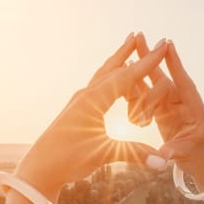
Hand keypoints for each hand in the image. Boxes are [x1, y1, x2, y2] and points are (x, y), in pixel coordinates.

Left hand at [14, 33, 167, 199]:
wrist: (39, 169)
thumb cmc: (68, 159)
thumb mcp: (103, 154)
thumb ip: (135, 153)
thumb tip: (163, 160)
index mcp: (93, 100)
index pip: (126, 76)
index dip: (147, 63)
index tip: (162, 47)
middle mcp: (86, 96)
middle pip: (112, 68)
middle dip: (127, 52)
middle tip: (139, 34)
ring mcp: (79, 102)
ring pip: (103, 75)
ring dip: (117, 61)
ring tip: (126, 49)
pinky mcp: (76, 110)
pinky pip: (97, 86)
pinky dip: (109, 77)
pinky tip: (110, 80)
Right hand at [132, 33, 203, 186]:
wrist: (196, 161)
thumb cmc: (197, 156)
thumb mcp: (187, 153)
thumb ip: (175, 151)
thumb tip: (163, 154)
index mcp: (195, 110)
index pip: (185, 85)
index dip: (176, 66)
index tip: (169, 46)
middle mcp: (182, 102)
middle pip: (166, 78)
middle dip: (154, 58)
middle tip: (141, 36)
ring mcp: (171, 105)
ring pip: (154, 83)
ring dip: (143, 67)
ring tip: (131, 47)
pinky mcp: (161, 110)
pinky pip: (147, 95)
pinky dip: (137, 84)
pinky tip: (126, 70)